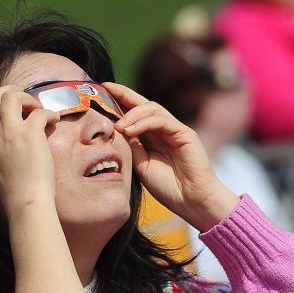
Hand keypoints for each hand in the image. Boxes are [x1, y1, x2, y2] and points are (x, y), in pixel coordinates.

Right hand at [0, 85, 60, 214]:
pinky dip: (49, 113)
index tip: (12, 109)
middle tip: (24, 98)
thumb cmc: (14, 192)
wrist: (25, 203)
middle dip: (9, 92)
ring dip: (27, 98)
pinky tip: (54, 122)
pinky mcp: (30, 135)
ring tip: (37, 109)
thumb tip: (13, 135)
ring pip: (11, 97)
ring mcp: (11, 133)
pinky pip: (40, 112)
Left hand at [105, 82, 238, 230]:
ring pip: (152, 108)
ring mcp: (175, 130)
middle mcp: (164, 129)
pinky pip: (162, 120)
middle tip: (106, 90)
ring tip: (118, 126)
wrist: (192, 202)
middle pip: (143, 104)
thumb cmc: (168, 187)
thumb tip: (116, 131)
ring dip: (132, 114)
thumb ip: (131, 148)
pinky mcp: (185, 133)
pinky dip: (144, 123)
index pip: (135, 114)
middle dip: (124, 95)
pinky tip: (130, 131)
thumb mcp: (140, 166)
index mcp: (153, 137)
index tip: (101, 93)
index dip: (119, 101)